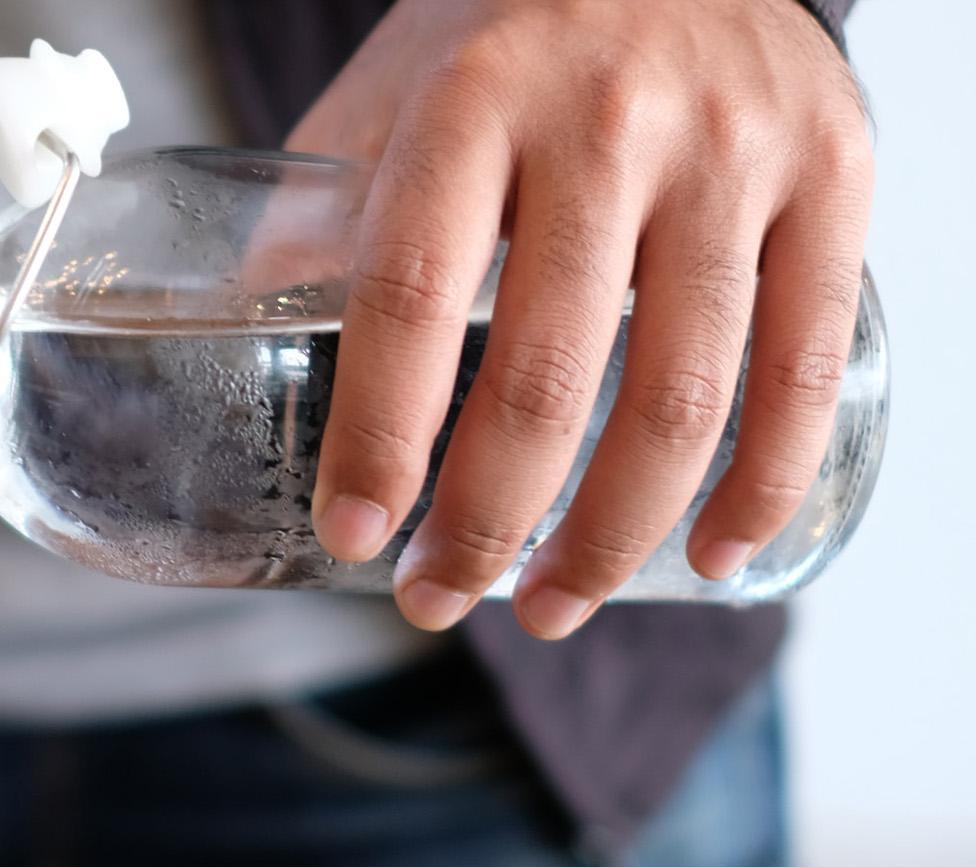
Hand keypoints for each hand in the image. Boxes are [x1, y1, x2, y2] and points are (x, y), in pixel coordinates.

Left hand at [290, 0, 871, 637]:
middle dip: (484, 524)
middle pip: (546, 375)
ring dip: (610, 536)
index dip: (381, 436)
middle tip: (438, 598)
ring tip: (548, 605)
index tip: (356, 535)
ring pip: (681, 395)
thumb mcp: (385, 95)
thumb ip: (321, 214)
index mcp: (469, 104)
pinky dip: (759, 483)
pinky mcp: (830, 173)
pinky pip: (800, 363)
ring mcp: (731, 151)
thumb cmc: (503, 30)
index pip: (411, 297)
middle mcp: (606, 124)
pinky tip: (711, 556)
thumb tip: (238, 341)